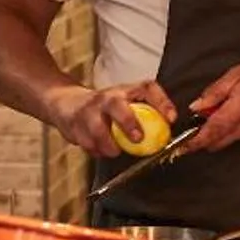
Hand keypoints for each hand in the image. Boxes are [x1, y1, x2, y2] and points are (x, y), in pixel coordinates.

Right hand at [51, 80, 177, 158]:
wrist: (67, 103)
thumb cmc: (105, 107)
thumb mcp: (126, 103)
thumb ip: (146, 113)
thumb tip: (167, 130)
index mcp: (125, 91)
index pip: (147, 88)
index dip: (162, 102)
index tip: (171, 118)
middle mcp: (107, 98)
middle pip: (116, 105)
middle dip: (127, 122)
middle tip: (138, 138)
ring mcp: (89, 110)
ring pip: (98, 129)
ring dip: (109, 145)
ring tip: (115, 150)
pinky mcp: (74, 124)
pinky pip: (87, 143)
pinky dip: (96, 150)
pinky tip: (99, 149)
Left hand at [188, 60, 239, 151]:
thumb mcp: (239, 74)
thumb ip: (216, 91)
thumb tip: (196, 106)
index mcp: (238, 110)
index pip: (211, 132)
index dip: (194, 141)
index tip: (180, 146)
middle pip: (216, 142)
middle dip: (202, 139)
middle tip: (192, 129)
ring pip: (227, 141)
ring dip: (216, 134)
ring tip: (216, 116)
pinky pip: (238, 137)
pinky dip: (230, 130)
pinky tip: (233, 115)